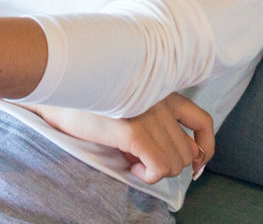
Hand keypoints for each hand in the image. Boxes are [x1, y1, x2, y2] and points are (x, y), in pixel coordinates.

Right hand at [22, 93, 214, 183]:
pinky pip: (159, 168)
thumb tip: (172, 155)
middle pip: (188, 151)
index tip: (196, 164)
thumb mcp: (127, 103)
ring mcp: (151, 114)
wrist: (58, 87)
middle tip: (140, 161)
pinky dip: (147, 176)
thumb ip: (153, 121)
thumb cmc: (85, 96)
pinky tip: (130, 166)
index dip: (204, 148)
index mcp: (163, 90)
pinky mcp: (135, 130)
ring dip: (155, 170)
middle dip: (167, 165)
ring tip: (131, 160)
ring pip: (176, 163)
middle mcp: (162, 99)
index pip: (202, 122)